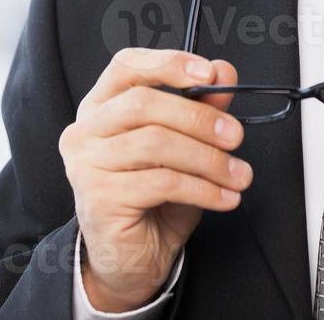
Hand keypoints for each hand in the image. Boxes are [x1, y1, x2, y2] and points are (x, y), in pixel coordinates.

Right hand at [58, 48, 249, 312]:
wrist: (132, 260)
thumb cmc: (153, 198)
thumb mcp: (184, 146)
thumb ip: (200, 107)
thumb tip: (224, 73)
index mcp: (101, 106)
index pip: (126, 66)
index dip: (168, 63)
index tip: (210, 73)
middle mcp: (85, 130)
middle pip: (143, 103)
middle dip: (198, 118)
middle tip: (235, 136)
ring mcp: (86, 164)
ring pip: (155, 144)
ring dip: (207, 159)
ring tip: (238, 175)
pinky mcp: (99, 197)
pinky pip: (161, 182)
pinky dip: (203, 188)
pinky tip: (224, 197)